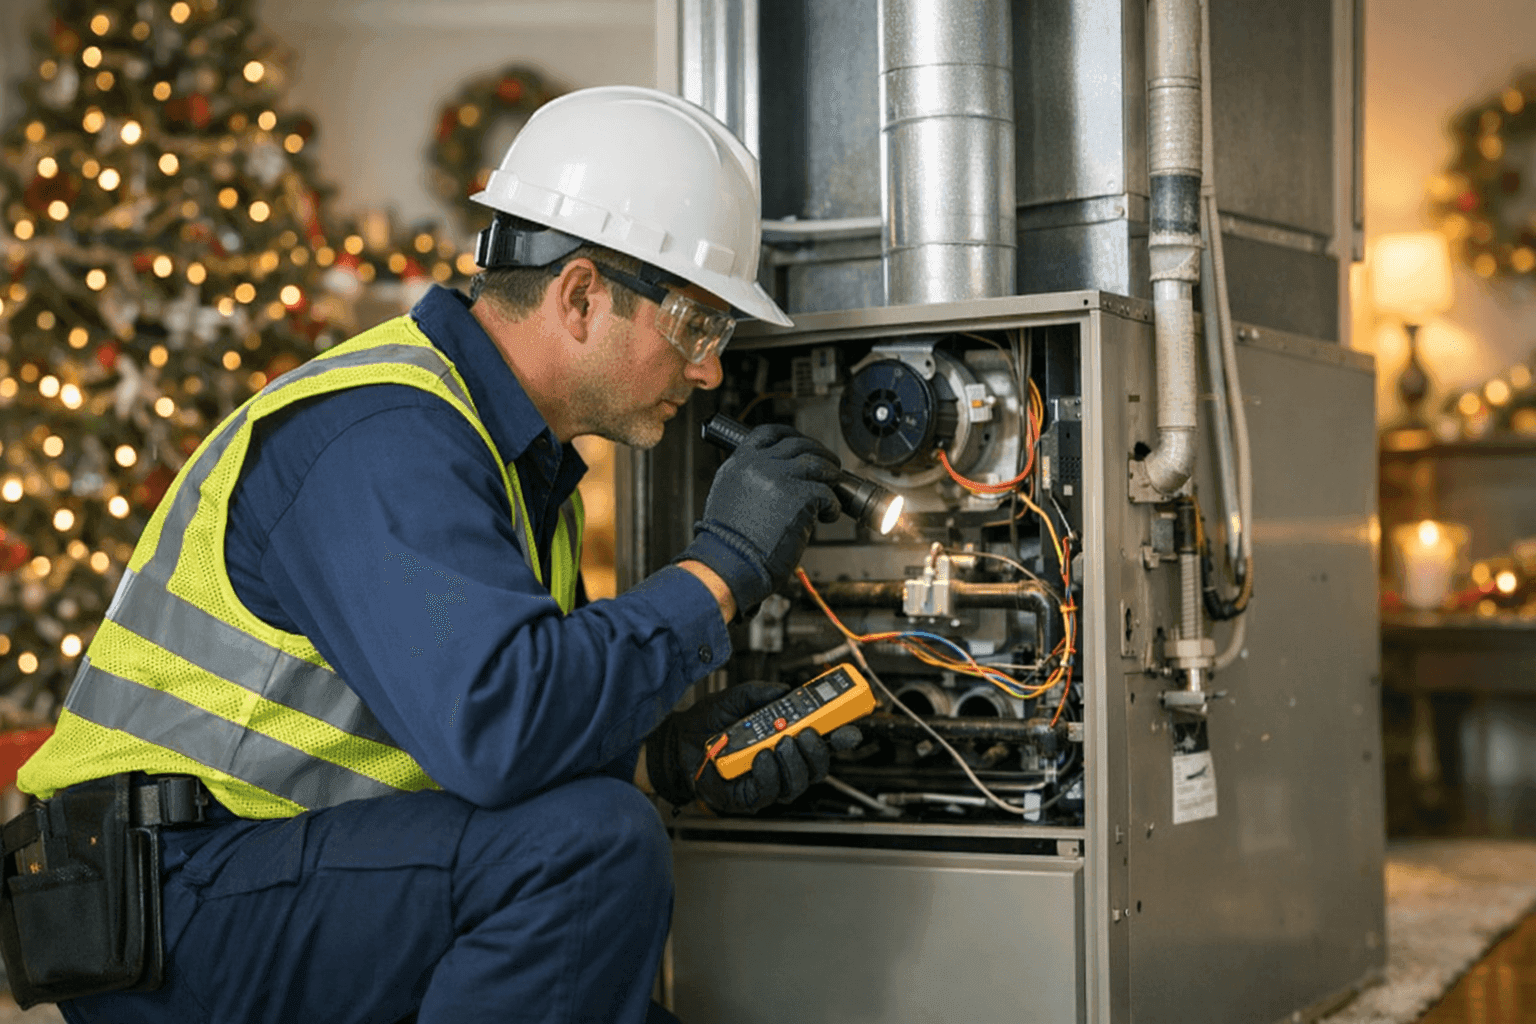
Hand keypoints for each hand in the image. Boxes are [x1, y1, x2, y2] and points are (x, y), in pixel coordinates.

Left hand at [645, 682, 862, 814]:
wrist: (677, 742)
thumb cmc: (708, 724)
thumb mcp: (740, 699)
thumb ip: (764, 694)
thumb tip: (788, 693)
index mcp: (784, 739)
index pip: (821, 742)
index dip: (840, 737)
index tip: (850, 728)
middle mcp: (780, 764)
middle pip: (816, 768)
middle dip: (819, 751)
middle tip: (807, 732)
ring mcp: (766, 783)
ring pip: (797, 783)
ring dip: (794, 762)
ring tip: (781, 742)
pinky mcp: (747, 798)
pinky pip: (768, 792)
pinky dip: (769, 773)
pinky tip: (761, 758)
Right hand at [678, 424, 840, 615]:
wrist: (729, 564)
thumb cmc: (729, 544)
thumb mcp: (728, 498)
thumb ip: (748, 481)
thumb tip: (774, 478)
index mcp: (738, 464)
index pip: (768, 433)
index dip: (791, 436)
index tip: (803, 444)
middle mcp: (757, 465)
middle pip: (799, 445)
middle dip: (818, 454)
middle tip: (828, 467)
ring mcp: (779, 478)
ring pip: (817, 463)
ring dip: (830, 475)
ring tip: (832, 489)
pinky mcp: (799, 496)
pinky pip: (826, 492)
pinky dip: (832, 504)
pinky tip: (827, 515)